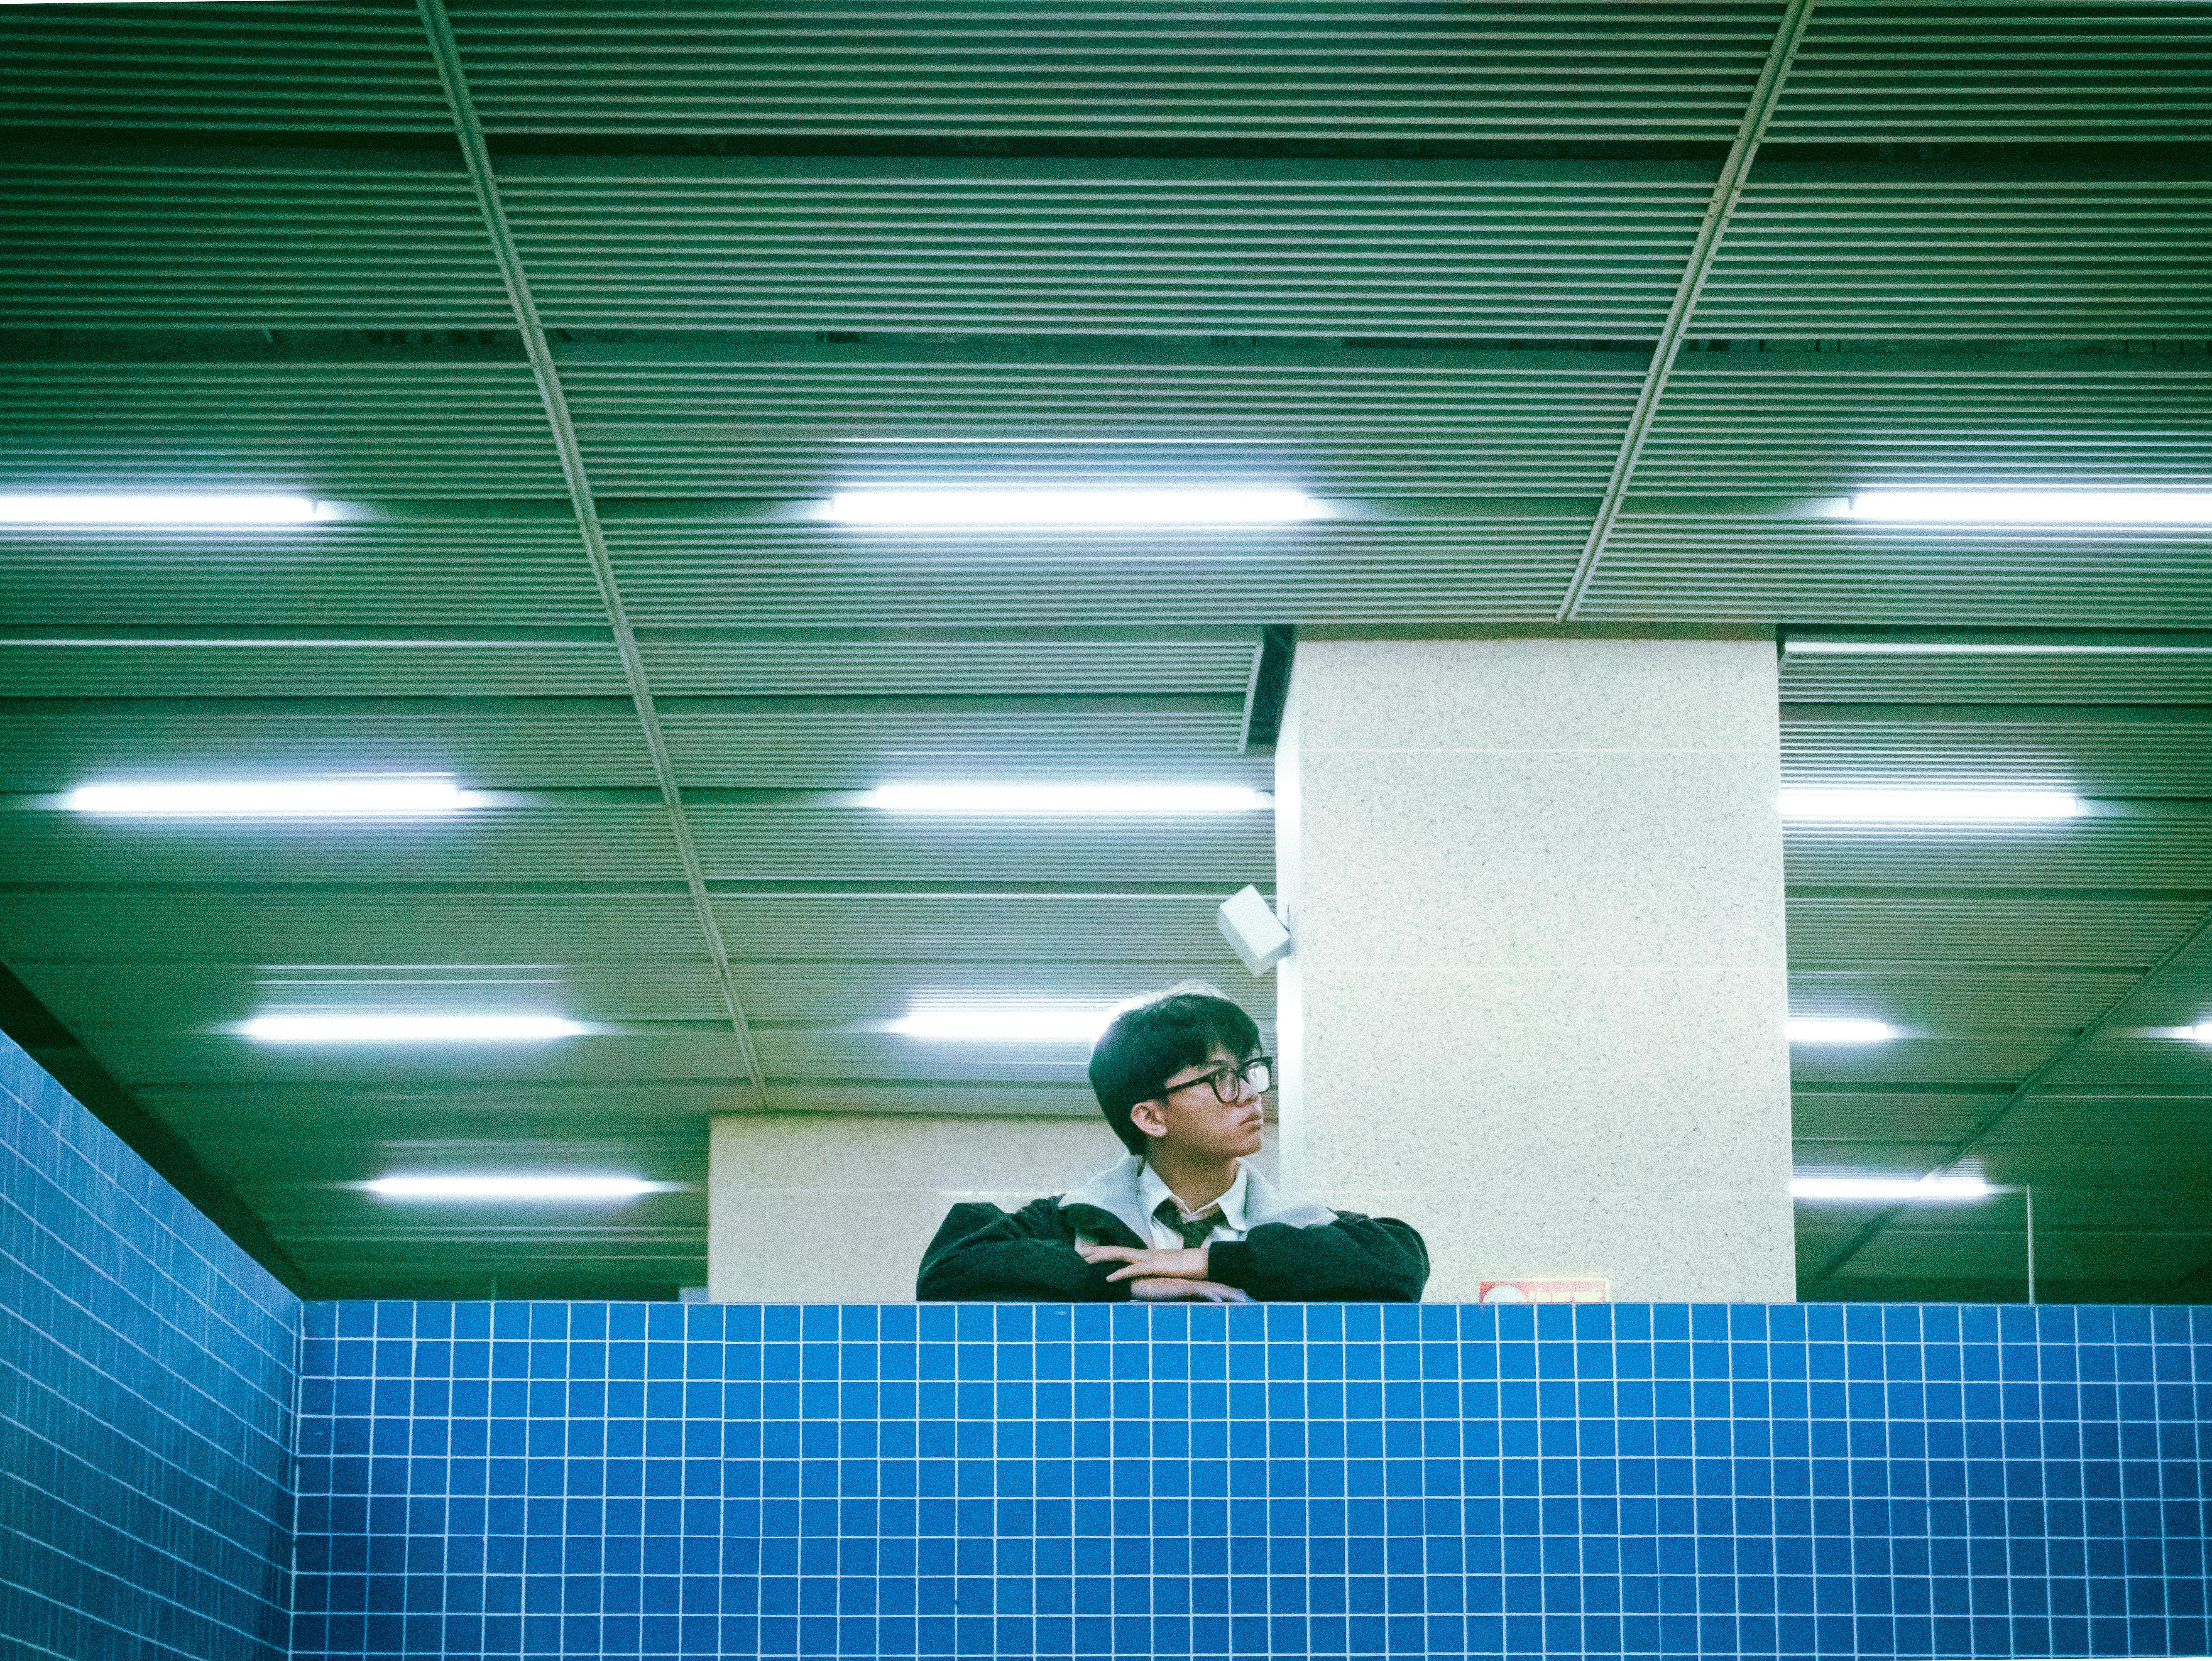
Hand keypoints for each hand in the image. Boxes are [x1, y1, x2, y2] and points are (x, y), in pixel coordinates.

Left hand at [1077, 1243, 1207, 1282]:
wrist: (1202, 1262)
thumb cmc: (1186, 1267)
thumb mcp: (1166, 1269)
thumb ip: (1155, 1270)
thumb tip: (1148, 1273)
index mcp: (1146, 1254)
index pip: (1121, 1250)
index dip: (1105, 1250)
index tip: (1091, 1253)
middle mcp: (1144, 1253)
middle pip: (1116, 1249)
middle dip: (1098, 1251)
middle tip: (1081, 1253)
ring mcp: (1148, 1259)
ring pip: (1120, 1255)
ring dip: (1103, 1258)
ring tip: (1087, 1261)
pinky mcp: (1154, 1267)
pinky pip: (1133, 1270)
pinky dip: (1119, 1274)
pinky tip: (1108, 1279)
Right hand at [1128, 1277, 1252, 1303]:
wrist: (1133, 1284)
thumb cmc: (1149, 1292)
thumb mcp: (1168, 1299)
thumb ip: (1179, 1301)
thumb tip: (1188, 1309)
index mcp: (1190, 1286)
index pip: (1213, 1289)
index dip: (1228, 1293)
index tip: (1242, 1300)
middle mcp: (1191, 1284)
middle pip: (1218, 1288)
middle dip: (1235, 1294)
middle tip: (1250, 1300)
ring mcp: (1186, 1284)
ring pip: (1212, 1289)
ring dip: (1229, 1295)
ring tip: (1243, 1301)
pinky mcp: (1179, 1287)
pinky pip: (1198, 1292)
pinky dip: (1210, 1297)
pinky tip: (1221, 1302)